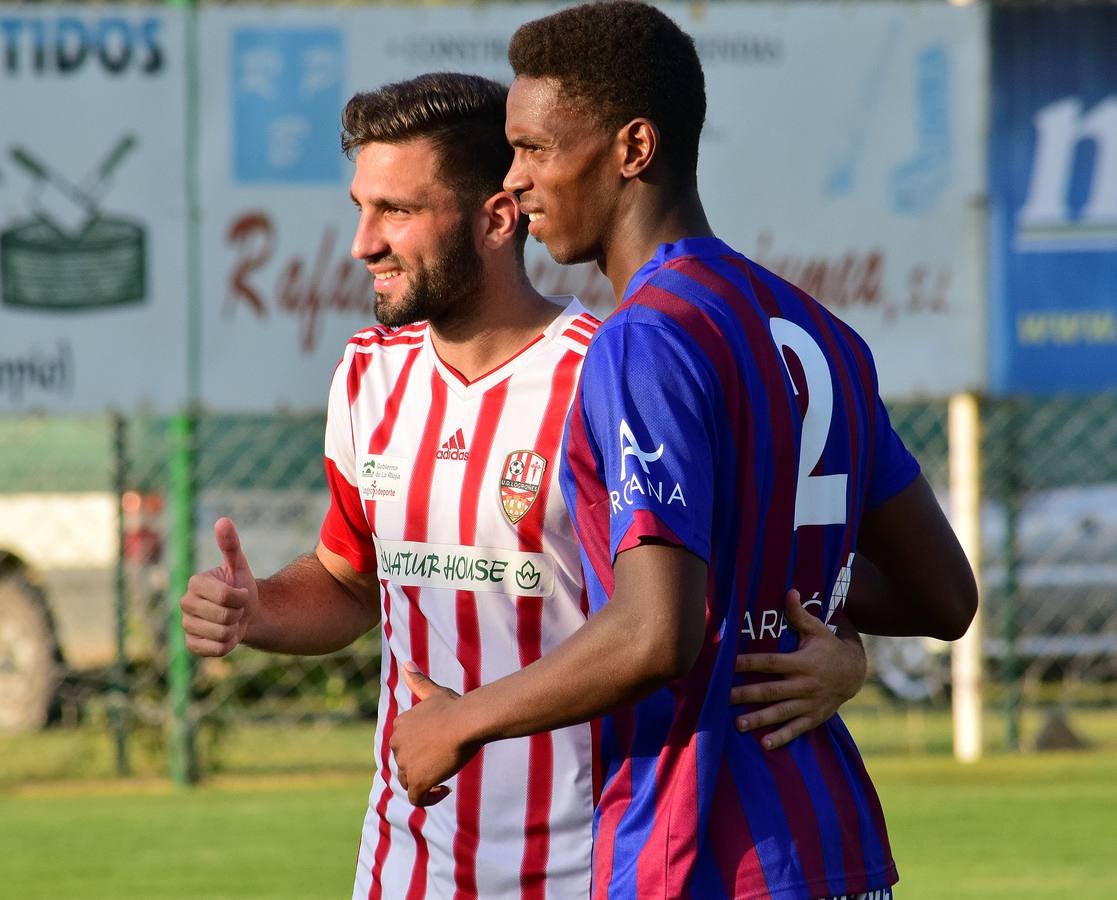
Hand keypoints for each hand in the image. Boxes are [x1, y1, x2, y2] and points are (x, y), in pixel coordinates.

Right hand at [179, 517, 255, 655]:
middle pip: (225, 616)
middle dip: (239, 613)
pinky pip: (216, 649)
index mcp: (195, 582)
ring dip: (235, 629)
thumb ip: (231, 545)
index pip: (226, 595)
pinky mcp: (191, 645)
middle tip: (237, 609)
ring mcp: (186, 625)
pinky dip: (228, 645)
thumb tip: (223, 520)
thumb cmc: (242, 587)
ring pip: (222, 634)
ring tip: (232, 621)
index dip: (242, 596)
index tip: (241, 593)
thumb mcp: (240, 566)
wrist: (246, 614)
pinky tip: (226, 635)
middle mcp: (185, 603)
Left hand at [389, 663, 476, 806]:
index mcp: (400, 726)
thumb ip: (419, 682)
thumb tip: (406, 663)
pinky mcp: (417, 781)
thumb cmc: (454, 707)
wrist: (465, 723)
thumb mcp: (434, 693)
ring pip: (410, 782)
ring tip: (445, 776)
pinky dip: (429, 798)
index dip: (421, 750)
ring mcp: (406, 765)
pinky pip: (417, 798)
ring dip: (426, 782)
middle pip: (406, 765)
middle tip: (445, 761)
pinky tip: (445, 789)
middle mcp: (397, 745)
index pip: (405, 746)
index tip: (439, 748)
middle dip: (423, 767)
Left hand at [731, 589, 866, 749]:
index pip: (771, 663)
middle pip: (772, 690)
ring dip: (760, 719)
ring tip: (738, 725)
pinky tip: (764, 744)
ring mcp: (810, 703)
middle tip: (725, 698)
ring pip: (781, 712)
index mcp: (803, 662)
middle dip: (748, 694)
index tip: (730, 664)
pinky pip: (797, 729)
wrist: (855, 673)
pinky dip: (782, 737)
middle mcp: (805, 685)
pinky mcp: (814, 717)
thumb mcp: (818, 629)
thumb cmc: (829, 647)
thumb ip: (799, 615)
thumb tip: (789, 591)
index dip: (751, 662)